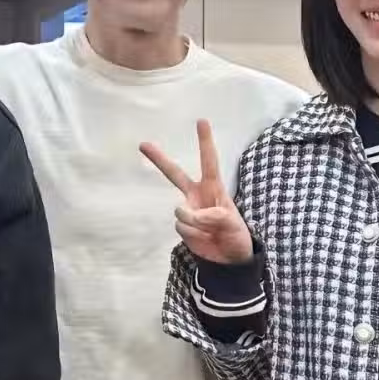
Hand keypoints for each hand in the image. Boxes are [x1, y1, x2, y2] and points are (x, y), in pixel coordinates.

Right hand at [140, 119, 253, 264]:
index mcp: (213, 188)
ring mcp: (187, 211)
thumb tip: (184, 214)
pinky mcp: (182, 227)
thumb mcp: (232, 223)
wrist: (229, 259)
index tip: (201, 121)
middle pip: (174, 174)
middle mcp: (196, 195)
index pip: (209, 161)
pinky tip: (203, 238)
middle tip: (143, 144)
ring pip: (182, 212)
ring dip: (197, 224)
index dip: (205, 142)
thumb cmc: (235, 234)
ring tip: (212, 232)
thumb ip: (210, 215)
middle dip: (158, 159)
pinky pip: (182, 227)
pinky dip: (193, 235)